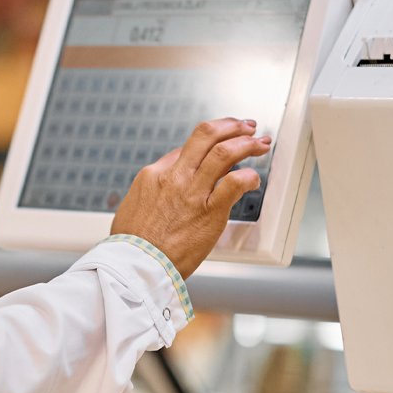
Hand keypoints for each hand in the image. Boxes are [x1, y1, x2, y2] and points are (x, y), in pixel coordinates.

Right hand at [110, 117, 271, 277]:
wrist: (135, 266)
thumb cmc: (133, 245)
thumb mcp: (133, 206)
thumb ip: (152, 191)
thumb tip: (164, 184)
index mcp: (154, 175)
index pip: (186, 148)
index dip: (208, 144)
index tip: (220, 147)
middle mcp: (174, 177)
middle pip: (206, 135)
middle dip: (230, 126)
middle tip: (246, 126)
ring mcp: (192, 192)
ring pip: (224, 152)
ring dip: (247, 142)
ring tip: (260, 143)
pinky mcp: (210, 212)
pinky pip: (235, 183)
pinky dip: (248, 176)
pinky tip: (253, 179)